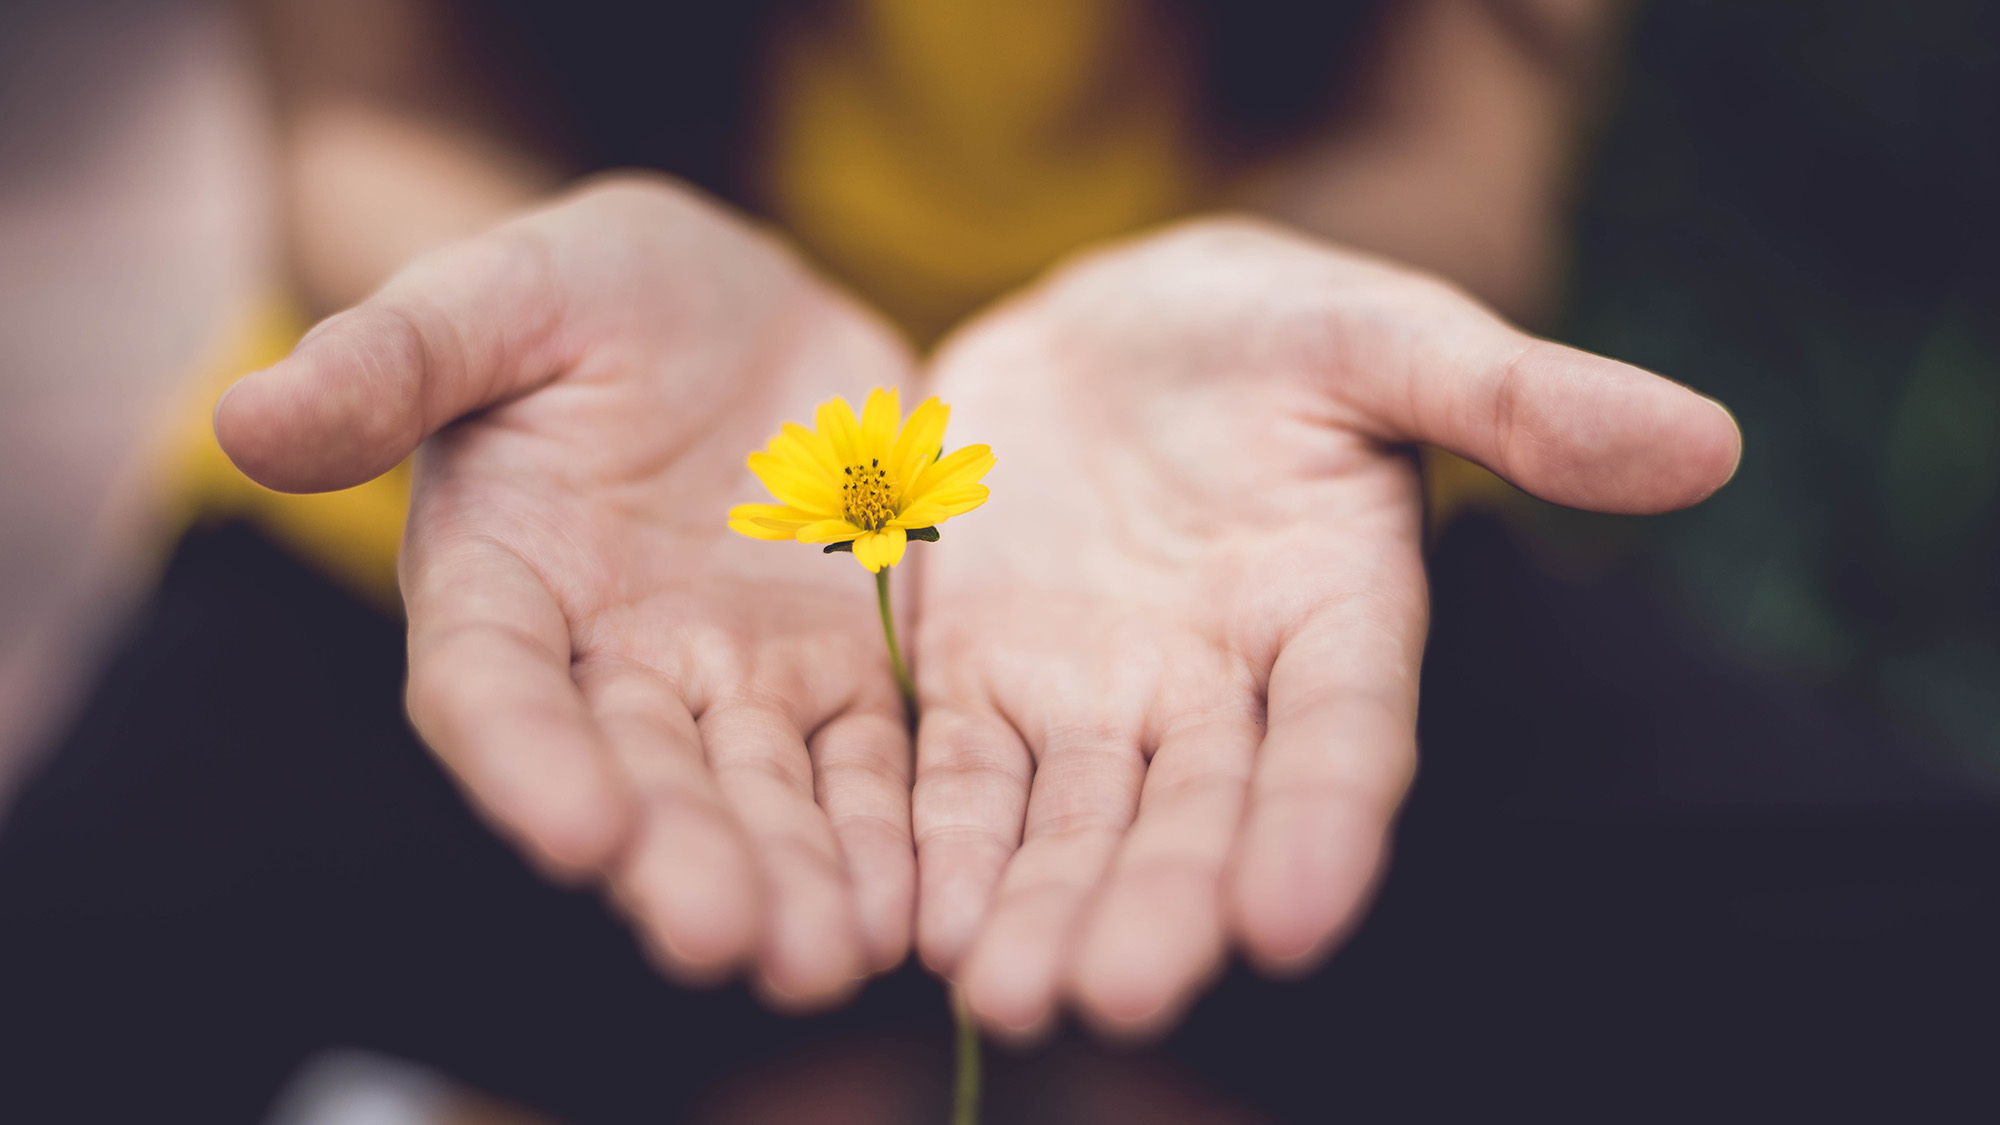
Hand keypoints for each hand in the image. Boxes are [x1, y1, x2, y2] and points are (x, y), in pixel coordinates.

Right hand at [216, 176, 919, 1006]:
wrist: (735, 304)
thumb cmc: (590, 290)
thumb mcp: (500, 294)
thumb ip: (393, 359)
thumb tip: (245, 417)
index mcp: (501, 580)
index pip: (495, 689)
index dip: (527, 762)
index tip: (577, 832)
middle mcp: (610, 659)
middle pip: (640, 776)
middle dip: (680, 859)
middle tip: (725, 940)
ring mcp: (732, 675)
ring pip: (760, 793)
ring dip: (792, 877)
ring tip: (828, 957)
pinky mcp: (841, 668)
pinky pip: (866, 761)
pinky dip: (886, 832)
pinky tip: (914, 906)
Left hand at [910, 217, 1739, 1037]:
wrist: (1103, 328)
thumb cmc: (1263, 328)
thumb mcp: (1380, 334)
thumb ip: (1515, 396)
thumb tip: (1707, 444)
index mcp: (1336, 614)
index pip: (1344, 737)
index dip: (1324, 824)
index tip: (1293, 919)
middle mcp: (1220, 689)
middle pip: (1197, 814)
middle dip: (1161, 904)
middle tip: (1119, 994)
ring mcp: (1095, 698)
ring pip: (1073, 823)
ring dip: (1042, 907)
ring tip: (1006, 992)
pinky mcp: (980, 683)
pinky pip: (959, 776)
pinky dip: (942, 844)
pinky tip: (917, 920)